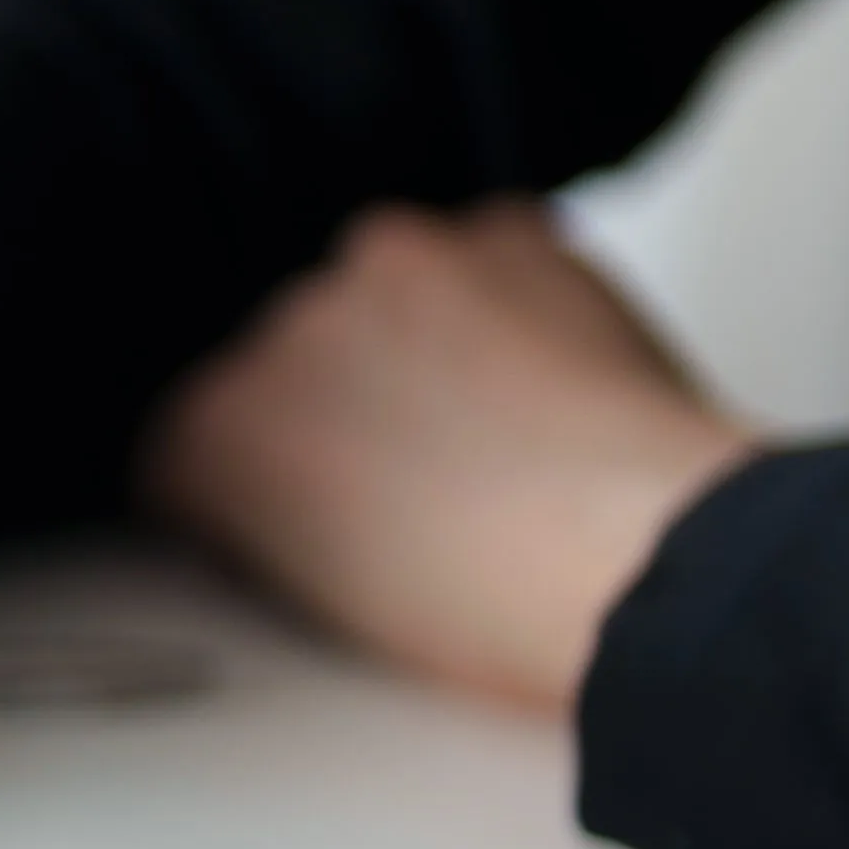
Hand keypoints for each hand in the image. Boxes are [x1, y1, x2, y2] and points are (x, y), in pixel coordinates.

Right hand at [137, 200, 759, 713]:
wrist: (651, 568)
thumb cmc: (504, 616)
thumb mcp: (331, 601)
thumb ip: (280, 513)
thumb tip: (312, 488)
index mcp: (208, 435)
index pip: (197, 436)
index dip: (271, 477)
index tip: (318, 503)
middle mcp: (276, 328)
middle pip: (296, 355)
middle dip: (353, 400)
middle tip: (429, 477)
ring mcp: (387, 266)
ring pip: (389, 293)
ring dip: (430, 341)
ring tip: (506, 432)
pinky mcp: (498, 232)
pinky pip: (490, 256)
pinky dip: (518, 303)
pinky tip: (558, 383)